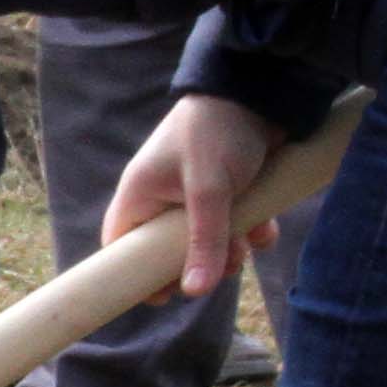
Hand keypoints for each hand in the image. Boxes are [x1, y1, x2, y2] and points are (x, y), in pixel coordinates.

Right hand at [104, 93, 283, 303]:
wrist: (259, 91)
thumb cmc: (218, 131)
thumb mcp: (210, 190)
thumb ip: (204, 241)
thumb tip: (195, 293)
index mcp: (141, 194)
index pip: (121, 245)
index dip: (135, 274)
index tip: (165, 295)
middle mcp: (163, 197)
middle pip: (169, 250)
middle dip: (198, 263)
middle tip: (222, 266)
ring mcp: (196, 194)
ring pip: (206, 240)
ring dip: (229, 250)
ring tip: (246, 244)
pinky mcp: (229, 189)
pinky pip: (234, 224)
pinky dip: (250, 230)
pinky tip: (265, 226)